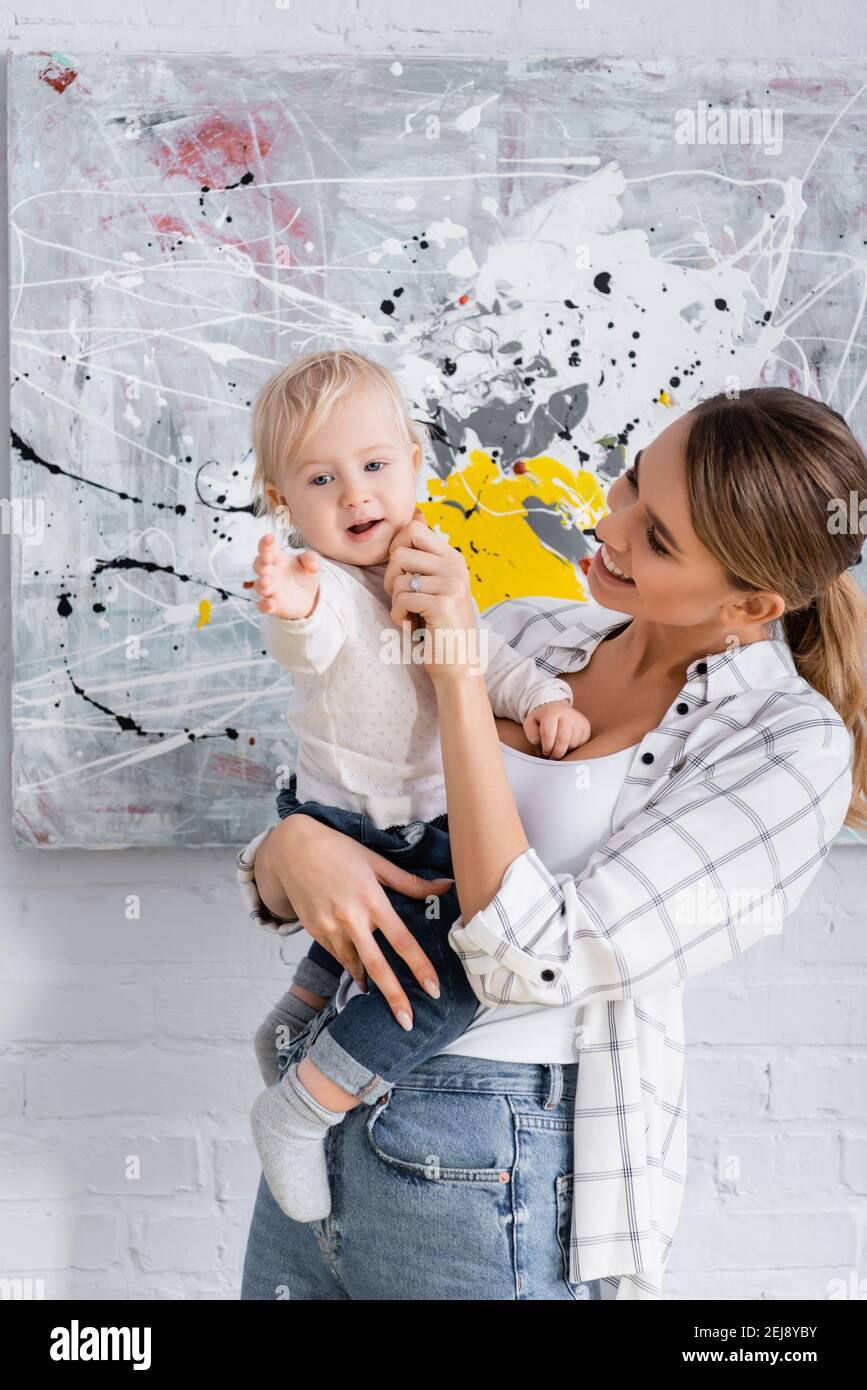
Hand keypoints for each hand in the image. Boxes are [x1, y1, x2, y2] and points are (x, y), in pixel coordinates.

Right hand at [253, 533, 319, 619]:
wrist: (308, 598)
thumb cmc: (304, 575)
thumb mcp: (312, 563)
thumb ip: (312, 559)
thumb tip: (312, 564)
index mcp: (277, 558)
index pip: (267, 548)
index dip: (266, 542)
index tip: (270, 538)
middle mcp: (270, 573)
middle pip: (258, 565)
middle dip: (261, 562)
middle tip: (267, 559)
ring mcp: (270, 589)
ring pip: (258, 586)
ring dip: (261, 583)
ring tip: (267, 581)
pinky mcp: (272, 605)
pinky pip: (263, 606)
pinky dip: (264, 605)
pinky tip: (270, 603)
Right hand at [256, 815, 453, 1027]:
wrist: (292, 848)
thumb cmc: (339, 851)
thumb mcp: (377, 862)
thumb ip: (411, 882)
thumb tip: (446, 885)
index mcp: (372, 900)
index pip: (402, 941)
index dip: (419, 967)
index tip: (433, 990)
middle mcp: (351, 918)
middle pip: (377, 966)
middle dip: (394, 997)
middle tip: (408, 1022)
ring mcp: (329, 927)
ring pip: (354, 964)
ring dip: (369, 981)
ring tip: (379, 996)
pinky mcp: (314, 931)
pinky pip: (337, 955)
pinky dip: (350, 964)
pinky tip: (359, 972)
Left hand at [384, 507, 477, 683]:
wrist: (457, 665)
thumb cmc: (438, 625)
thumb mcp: (433, 584)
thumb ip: (424, 554)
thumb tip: (416, 513)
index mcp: (453, 558)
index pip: (413, 529)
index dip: (396, 550)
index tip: (403, 575)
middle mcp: (456, 566)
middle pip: (400, 550)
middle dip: (391, 577)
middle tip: (404, 598)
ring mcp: (452, 584)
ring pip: (398, 578)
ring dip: (395, 601)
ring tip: (412, 614)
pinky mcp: (443, 604)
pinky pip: (401, 600)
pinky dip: (399, 617)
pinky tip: (413, 626)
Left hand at [523, 700, 591, 758]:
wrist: (556, 709)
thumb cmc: (542, 720)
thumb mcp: (530, 726)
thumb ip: (534, 738)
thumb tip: (546, 752)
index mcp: (551, 712)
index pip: (548, 735)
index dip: (546, 748)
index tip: (544, 751)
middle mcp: (567, 714)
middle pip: (563, 740)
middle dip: (556, 753)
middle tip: (552, 756)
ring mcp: (578, 720)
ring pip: (573, 744)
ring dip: (565, 751)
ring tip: (558, 746)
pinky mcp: (586, 727)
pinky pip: (581, 744)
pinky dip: (573, 748)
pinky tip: (566, 743)